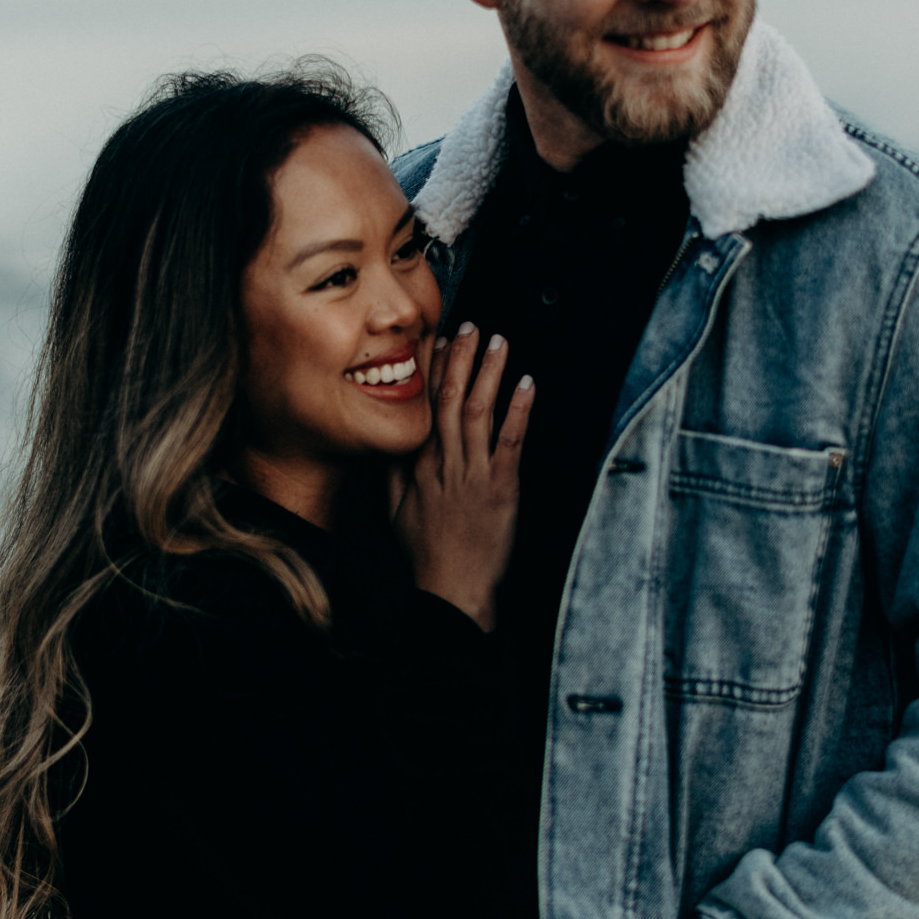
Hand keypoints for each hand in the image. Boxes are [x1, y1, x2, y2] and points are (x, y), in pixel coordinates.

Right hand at [390, 323, 534, 631]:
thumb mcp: (394, 513)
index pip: (423, 407)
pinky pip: (510, 441)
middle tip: (469, 326)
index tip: (438, 342)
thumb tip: (391, 442)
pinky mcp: (501, 488)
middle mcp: (443, 464)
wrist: (451, 591)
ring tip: (497, 342)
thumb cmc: (426, 556)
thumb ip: (393, 474)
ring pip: (477, 412)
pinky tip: (527, 384)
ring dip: (488, 373)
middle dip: (459, 359)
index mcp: (418, 466)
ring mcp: (472, 474)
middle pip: (449, 399)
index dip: (432, 371)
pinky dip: (519, 410)